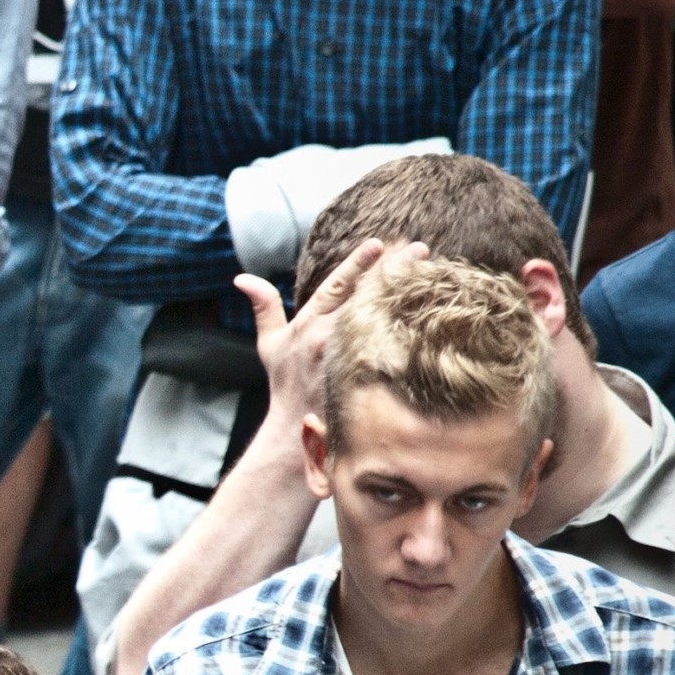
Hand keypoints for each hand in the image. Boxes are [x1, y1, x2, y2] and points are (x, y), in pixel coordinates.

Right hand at [235, 236, 423, 430]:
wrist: (295, 431)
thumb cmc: (286, 385)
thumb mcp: (268, 345)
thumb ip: (262, 308)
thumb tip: (241, 279)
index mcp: (306, 325)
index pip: (336, 286)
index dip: (358, 263)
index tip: (379, 243)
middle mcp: (327, 337)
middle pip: (367, 296)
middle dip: (394, 270)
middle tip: (421, 250)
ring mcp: (349, 357)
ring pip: (384, 318)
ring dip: (408, 295)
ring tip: (433, 274)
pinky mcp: (366, 376)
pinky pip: (393, 347)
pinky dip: (411, 329)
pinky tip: (432, 315)